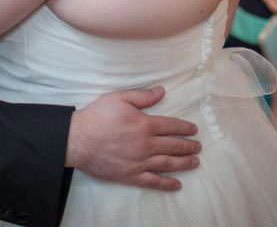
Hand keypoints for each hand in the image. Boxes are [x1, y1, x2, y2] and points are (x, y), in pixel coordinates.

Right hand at [67, 86, 200, 189]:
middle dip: (189, 146)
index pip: (172, 126)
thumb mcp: (119, 98)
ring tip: (194, 162)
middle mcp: (146, 144)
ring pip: (168, 163)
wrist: (78, 140)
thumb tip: (161, 91)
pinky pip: (153, 181)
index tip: (193, 129)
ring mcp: (140, 162)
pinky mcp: (131, 175)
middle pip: (174, 145)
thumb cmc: (97, 117)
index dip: (185, 127)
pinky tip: (176, 184)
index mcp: (145, 124)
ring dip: (184, 163)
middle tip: (198, 147)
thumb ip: (142, 96)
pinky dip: (167, 183)